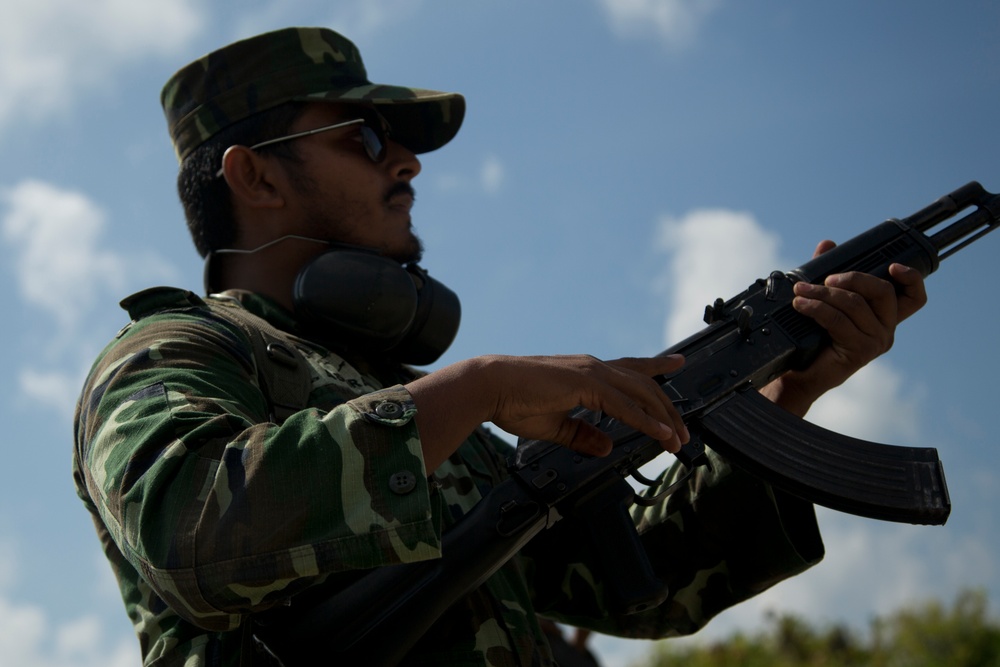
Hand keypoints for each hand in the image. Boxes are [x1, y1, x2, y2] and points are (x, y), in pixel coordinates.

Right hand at [408, 354, 688, 472]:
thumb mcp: (554, 426)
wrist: (488, 386)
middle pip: (643, 384)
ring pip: (640, 393)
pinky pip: (624, 406)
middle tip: (683, 430)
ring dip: (662, 417)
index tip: (679, 360)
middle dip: (667, 408)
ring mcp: (591, 372)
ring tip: (677, 439)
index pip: (629, 369)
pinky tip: (660, 433)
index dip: (657, 365)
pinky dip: (645, 420)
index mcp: (585, 372)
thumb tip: (607, 447)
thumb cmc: (512, 402)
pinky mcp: (585, 384)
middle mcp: (593, 366)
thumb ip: (582, 435)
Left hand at [761, 240, 927, 415]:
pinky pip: (839, 321)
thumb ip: (829, 273)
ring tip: (800, 291)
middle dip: (853, 278)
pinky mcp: (860, 351)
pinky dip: (817, 309)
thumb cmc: (814, 337)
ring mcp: (875, 341)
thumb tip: (828, 244)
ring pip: (855, 305)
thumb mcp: (824, 300)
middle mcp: (886, 328)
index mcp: (884, 315)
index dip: (911, 279)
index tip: (893, 265)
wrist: (799, 373)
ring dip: (824, 294)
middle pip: (883, 292)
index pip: (914, 297)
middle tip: (826, 279)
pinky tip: (801, 305)